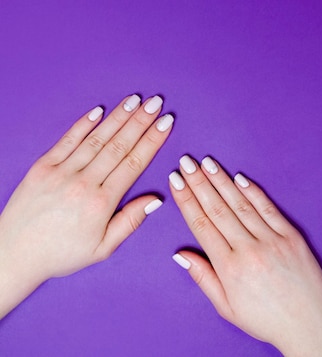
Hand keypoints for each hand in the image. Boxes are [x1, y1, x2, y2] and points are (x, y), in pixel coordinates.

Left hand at [0, 94, 172, 317]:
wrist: (14, 254)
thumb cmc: (60, 254)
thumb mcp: (103, 248)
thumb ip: (130, 221)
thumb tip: (155, 199)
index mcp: (101, 203)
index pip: (134, 164)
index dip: (152, 141)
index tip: (165, 123)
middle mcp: (82, 183)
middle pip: (118, 146)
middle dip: (140, 122)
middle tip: (156, 104)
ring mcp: (60, 172)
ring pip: (96, 139)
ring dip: (118, 117)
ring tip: (135, 101)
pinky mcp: (41, 168)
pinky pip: (67, 141)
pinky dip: (84, 124)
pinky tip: (99, 111)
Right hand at [169, 155, 321, 355]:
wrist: (309, 324)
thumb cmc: (267, 320)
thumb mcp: (227, 307)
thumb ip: (204, 278)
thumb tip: (181, 255)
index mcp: (230, 268)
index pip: (202, 225)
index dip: (187, 200)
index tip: (175, 182)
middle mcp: (250, 249)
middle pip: (218, 209)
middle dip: (199, 183)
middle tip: (186, 163)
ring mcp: (273, 240)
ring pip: (241, 204)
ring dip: (222, 181)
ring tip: (206, 163)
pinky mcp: (292, 237)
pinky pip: (269, 209)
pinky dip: (254, 192)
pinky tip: (239, 178)